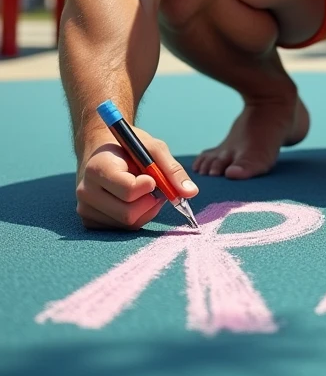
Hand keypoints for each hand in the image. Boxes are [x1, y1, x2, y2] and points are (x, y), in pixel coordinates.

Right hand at [76, 128, 198, 230]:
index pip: (129, 190)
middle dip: (149, 201)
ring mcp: (85, 208)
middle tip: (153, 186)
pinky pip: (122, 229)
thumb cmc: (128, 146)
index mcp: (98, 168)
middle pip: (128, 213)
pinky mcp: (89, 221)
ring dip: (145, 209)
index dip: (148, 186)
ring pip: (128, 224)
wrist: (100, 149)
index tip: (152, 177)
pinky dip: (136, 216)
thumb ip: (171, 169)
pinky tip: (131, 200)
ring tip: (142, 189)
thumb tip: (191, 192)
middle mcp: (86, 191)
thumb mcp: (151, 148)